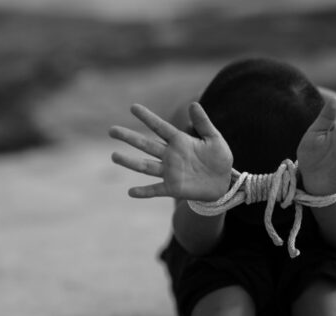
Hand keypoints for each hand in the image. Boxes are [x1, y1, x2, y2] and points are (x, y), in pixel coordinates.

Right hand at [108, 103, 232, 200]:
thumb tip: (193, 104)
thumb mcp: (214, 138)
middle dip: (129, 137)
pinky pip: (155, 190)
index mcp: (179, 141)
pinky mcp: (173, 188)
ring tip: (114, 156)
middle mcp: (170, 155)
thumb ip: (203, 123)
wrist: (224, 182)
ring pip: (145, 166)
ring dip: (130, 162)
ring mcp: (170, 172)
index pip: (159, 127)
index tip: (133, 107)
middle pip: (145, 145)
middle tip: (111, 130)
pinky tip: (130, 192)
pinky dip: (143, 192)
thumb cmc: (220, 158)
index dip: (147, 117)